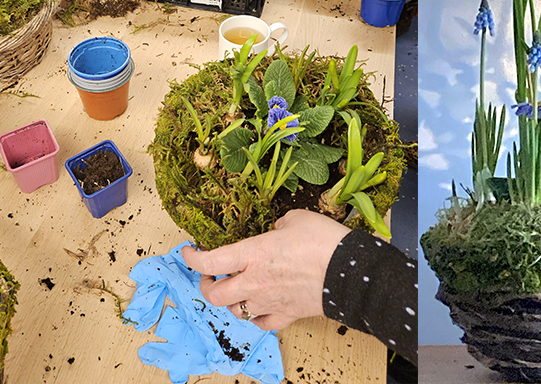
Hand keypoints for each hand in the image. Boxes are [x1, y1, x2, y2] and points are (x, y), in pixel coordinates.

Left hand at [181, 210, 350, 330]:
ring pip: (234, 311)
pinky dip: (254, 315)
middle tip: (212, 274)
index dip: (191, 258)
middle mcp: (255, 281)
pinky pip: (261, 322)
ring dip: (230, 300)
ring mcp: (269, 301)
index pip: (209, 261)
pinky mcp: (286, 314)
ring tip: (236, 289)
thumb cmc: (326, 242)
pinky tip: (258, 306)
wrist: (352, 272)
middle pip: (214, 294)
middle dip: (206, 284)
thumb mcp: (297, 218)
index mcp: (253, 253)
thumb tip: (276, 231)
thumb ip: (279, 225)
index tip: (188, 251)